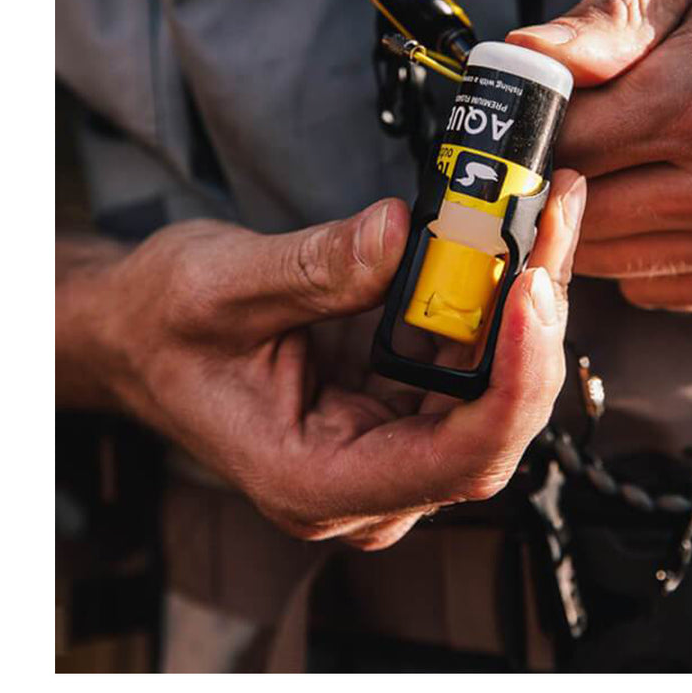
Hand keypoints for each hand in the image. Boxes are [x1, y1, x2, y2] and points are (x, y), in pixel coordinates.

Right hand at [58, 170, 584, 547]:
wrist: (141, 334)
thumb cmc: (163, 329)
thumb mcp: (220, 287)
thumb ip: (315, 268)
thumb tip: (402, 234)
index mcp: (315, 480)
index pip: (455, 461)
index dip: (516, 383)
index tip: (533, 293)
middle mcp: (369, 479)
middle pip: (495, 421)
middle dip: (536, 320)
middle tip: (550, 223)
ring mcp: (391, 443)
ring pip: (498, 386)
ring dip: (530, 298)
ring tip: (545, 212)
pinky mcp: (403, 403)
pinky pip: (476, 359)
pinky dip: (501, 297)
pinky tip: (519, 237)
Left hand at [508, 0, 691, 311]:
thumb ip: (614, 13)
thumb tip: (530, 56)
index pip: (569, 145)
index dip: (534, 129)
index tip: (530, 111)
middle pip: (585, 213)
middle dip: (556, 178)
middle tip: (563, 138)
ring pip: (619, 261)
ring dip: (596, 219)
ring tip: (616, 160)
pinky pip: (671, 289)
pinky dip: (645, 252)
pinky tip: (661, 196)